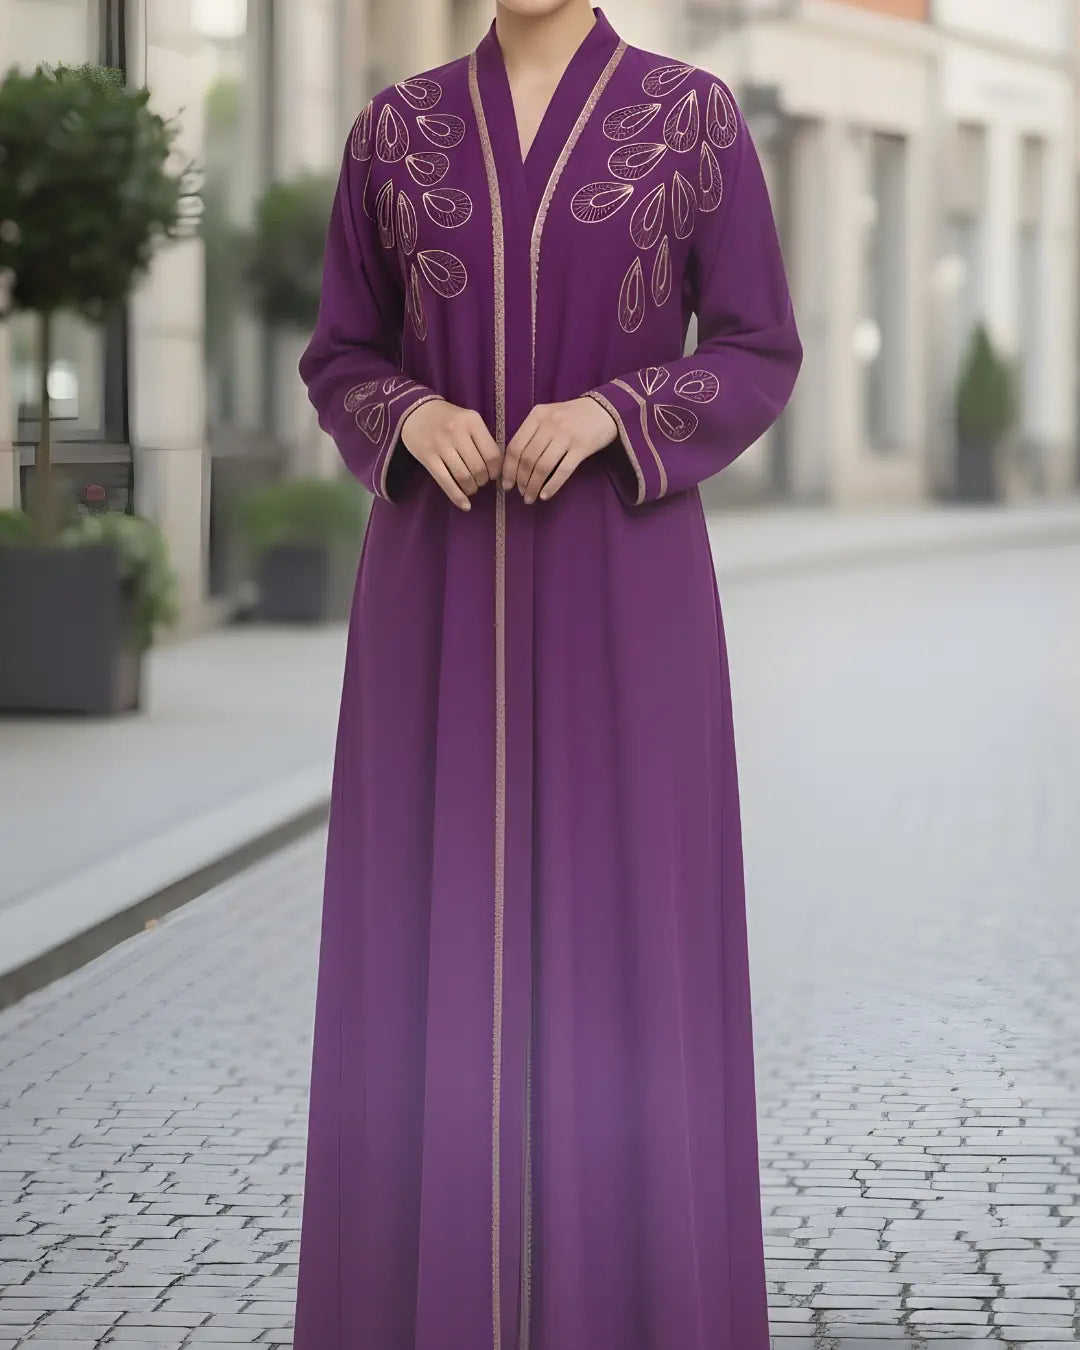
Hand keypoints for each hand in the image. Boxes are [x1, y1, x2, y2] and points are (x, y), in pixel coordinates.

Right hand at [400, 398, 501, 510]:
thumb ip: (482, 439)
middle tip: (480, 481)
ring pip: (464, 476)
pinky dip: (457, 497)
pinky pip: (445, 482)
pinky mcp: (427, 457)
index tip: (493, 474)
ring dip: (471, 488)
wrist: (415, 411)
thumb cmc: (447, 418)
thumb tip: (496, 468)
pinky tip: (465, 505)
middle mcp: (457, 431)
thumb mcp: (468, 420)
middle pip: (479, 468)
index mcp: (472, 421)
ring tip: (471, 487)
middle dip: (483, 481)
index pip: (492, 454)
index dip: (496, 470)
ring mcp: (441, 444)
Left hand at [502, 397, 616, 503]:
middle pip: (527, 459)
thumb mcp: (549, 415)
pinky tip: (545, 495)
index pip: (515, 446)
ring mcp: (566, 435)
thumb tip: (515, 463)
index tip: (506, 484)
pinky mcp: (582, 447)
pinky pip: (562, 471)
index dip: (508, 469)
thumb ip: (533, 432)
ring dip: (533, 486)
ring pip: (542, 467)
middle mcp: (549, 424)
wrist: (606, 409)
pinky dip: (552, 486)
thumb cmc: (573, 415)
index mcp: (537, 415)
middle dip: (521, 481)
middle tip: (521, 493)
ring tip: (531, 497)